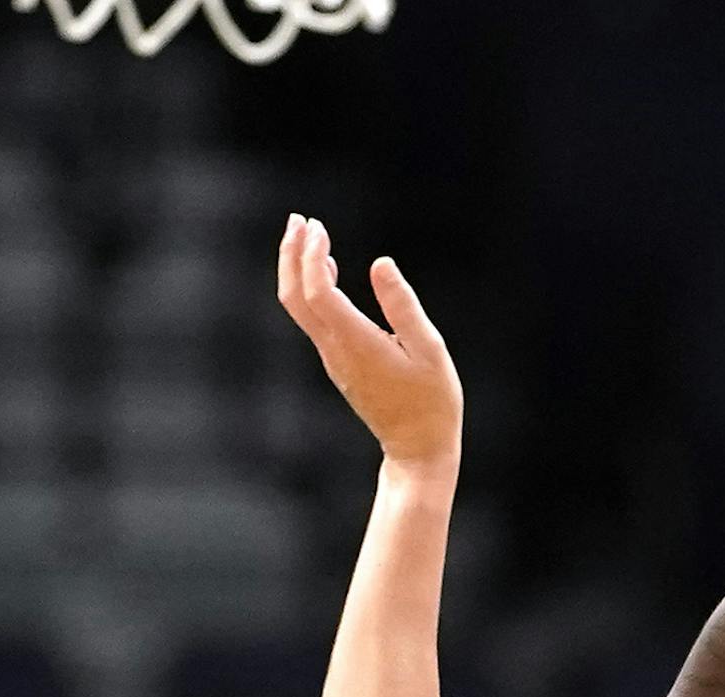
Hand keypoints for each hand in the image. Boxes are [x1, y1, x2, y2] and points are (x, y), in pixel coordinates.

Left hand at [277, 214, 461, 465]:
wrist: (418, 449)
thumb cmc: (433, 402)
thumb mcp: (430, 349)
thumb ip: (402, 305)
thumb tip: (380, 263)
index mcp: (357, 343)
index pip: (317, 292)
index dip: (310, 256)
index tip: (318, 226)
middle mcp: (336, 350)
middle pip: (294, 297)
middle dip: (292, 255)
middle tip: (299, 220)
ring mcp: (334, 359)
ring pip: (299, 307)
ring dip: (298, 268)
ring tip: (308, 234)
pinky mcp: (339, 363)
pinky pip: (314, 319)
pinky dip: (312, 287)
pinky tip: (326, 270)